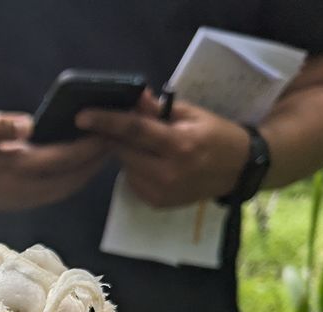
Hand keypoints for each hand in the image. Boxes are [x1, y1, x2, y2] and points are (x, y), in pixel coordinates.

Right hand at [0, 111, 110, 211]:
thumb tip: (30, 123)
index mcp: (15, 170)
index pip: (63, 159)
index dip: (89, 146)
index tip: (108, 129)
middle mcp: (25, 191)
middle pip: (74, 178)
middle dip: (97, 160)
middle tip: (118, 136)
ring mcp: (26, 201)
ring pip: (69, 189)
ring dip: (90, 171)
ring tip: (105, 148)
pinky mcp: (25, 204)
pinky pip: (59, 193)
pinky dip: (76, 178)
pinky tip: (83, 163)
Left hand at [76, 93, 249, 207]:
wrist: (241, 169)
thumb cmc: (217, 135)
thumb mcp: (192, 115)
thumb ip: (158, 109)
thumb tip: (132, 96)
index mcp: (179, 145)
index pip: (134, 130)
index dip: (106, 122)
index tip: (82, 116)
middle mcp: (168, 173)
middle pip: (124, 151)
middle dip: (116, 137)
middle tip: (118, 126)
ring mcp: (162, 192)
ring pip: (126, 168)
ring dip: (127, 154)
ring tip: (148, 146)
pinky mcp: (158, 204)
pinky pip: (133, 182)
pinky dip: (136, 169)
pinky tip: (153, 163)